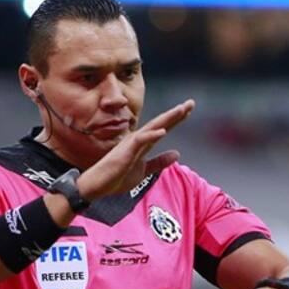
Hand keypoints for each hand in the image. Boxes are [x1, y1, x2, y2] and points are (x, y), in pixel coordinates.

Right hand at [77, 99, 195, 200]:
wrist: (98, 185)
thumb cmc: (117, 177)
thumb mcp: (144, 170)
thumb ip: (159, 161)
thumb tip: (177, 153)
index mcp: (143, 143)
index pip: (163, 127)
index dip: (176, 119)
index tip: (189, 108)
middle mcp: (138, 139)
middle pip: (160, 123)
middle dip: (176, 113)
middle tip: (191, 103)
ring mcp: (131, 144)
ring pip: (152, 127)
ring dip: (167, 118)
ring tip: (181, 110)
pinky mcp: (125, 152)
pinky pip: (140, 141)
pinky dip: (151, 135)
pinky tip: (163, 131)